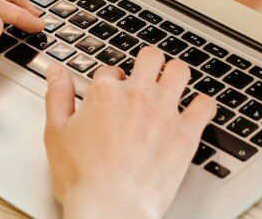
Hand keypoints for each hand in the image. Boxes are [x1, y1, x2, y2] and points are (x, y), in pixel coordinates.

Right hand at [44, 48, 216, 218]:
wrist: (110, 207)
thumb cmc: (83, 178)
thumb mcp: (56, 133)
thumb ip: (57, 96)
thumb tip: (56, 71)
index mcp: (105, 92)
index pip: (111, 69)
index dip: (111, 81)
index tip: (112, 94)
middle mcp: (137, 94)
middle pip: (150, 57)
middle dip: (149, 63)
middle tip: (147, 77)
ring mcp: (164, 111)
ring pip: (180, 71)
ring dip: (177, 76)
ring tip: (173, 86)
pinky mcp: (186, 132)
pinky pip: (205, 105)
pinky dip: (203, 105)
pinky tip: (196, 111)